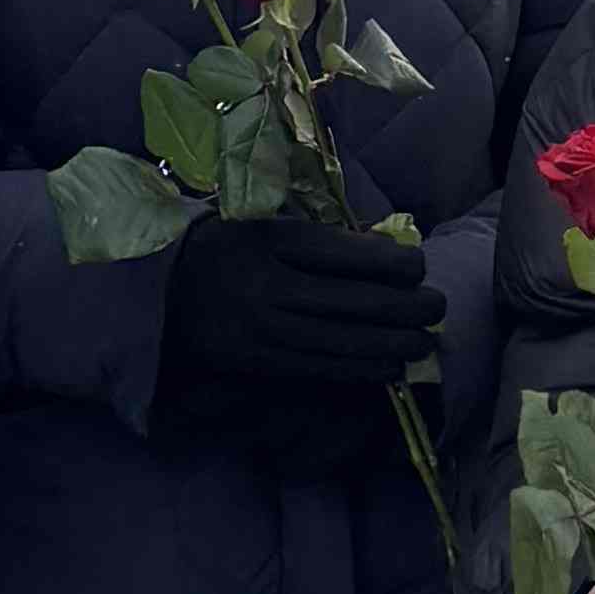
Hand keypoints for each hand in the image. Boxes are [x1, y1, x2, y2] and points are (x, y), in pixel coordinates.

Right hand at [161, 212, 444, 393]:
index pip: (344, 254)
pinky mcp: (259, 363)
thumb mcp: (264, 224)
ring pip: (341, 341)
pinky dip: (360, 369)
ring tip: (423, 342)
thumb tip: (387, 248)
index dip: (391, 263)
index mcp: (271, 242)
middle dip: (404, 307)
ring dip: (391, 344)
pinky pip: (320, 368)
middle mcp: (268, 287)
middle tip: (436, 307)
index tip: (419, 266)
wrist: (157, 294)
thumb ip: (320, 236)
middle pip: (351, 301)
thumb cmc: (223, 249)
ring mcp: (262, 330)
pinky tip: (389, 367)